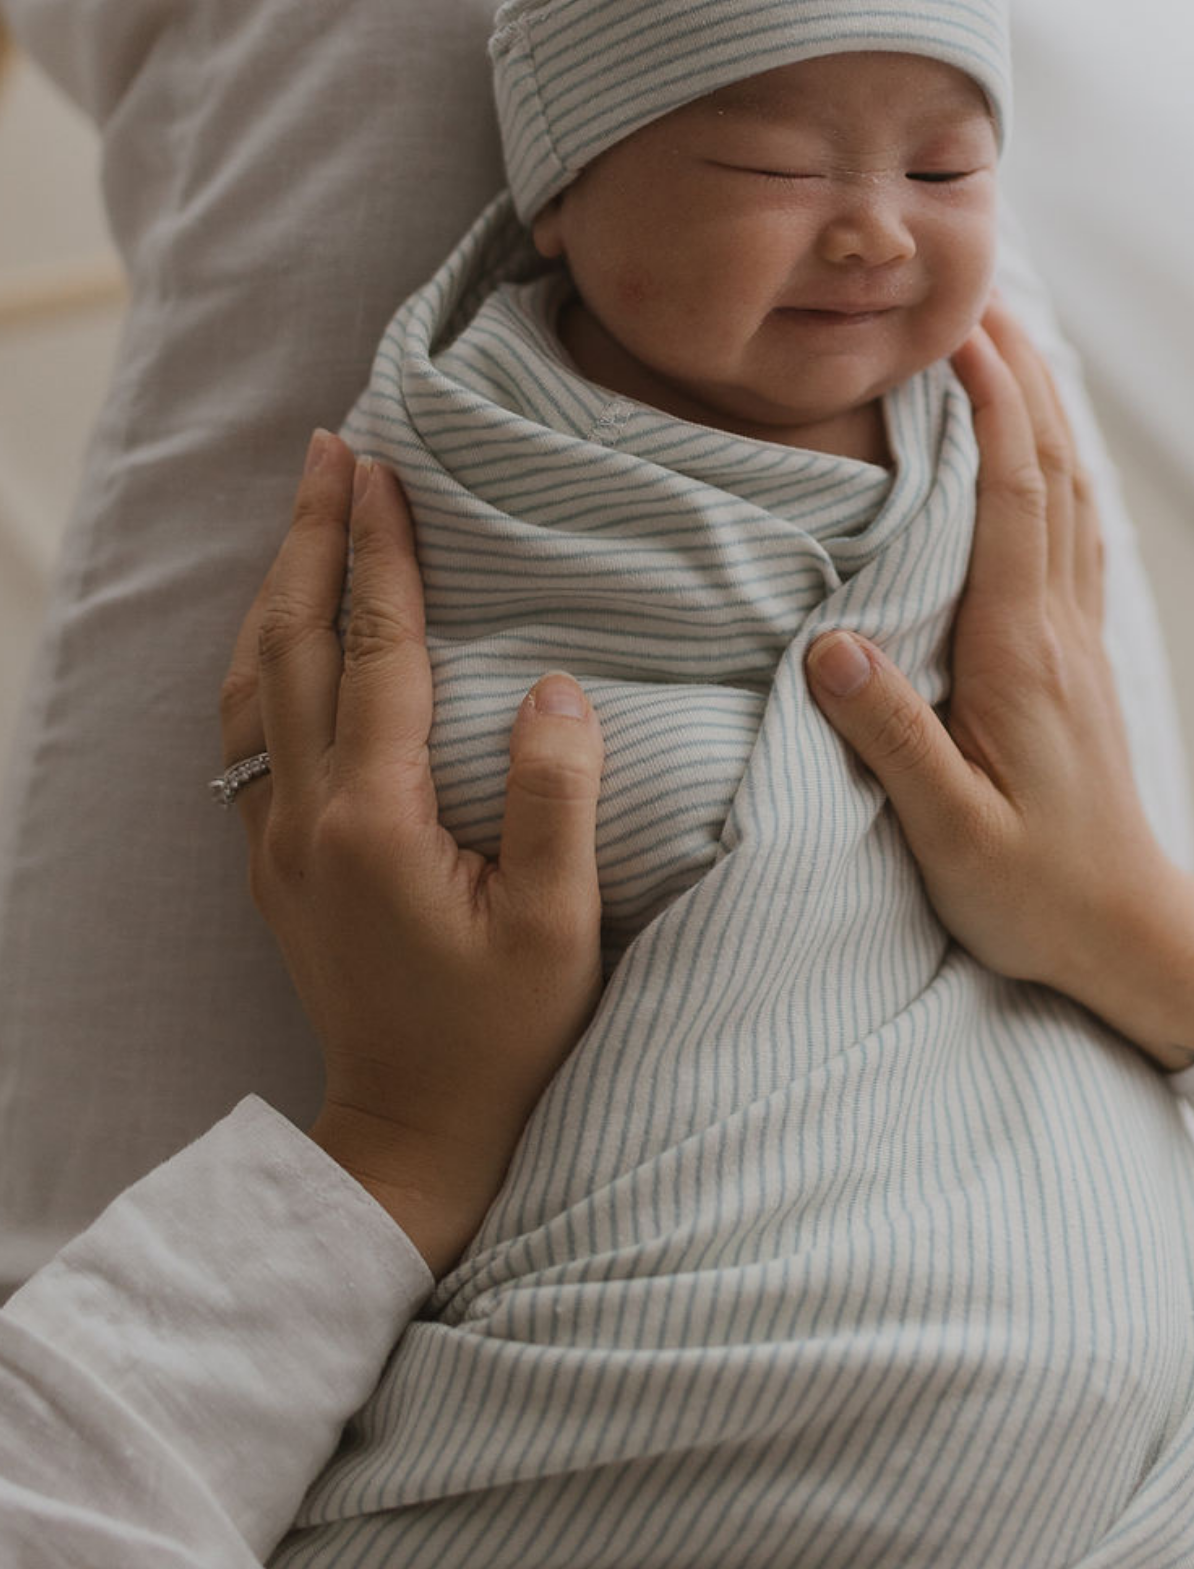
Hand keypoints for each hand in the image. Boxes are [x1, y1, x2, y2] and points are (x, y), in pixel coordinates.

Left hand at [219, 431, 604, 1271]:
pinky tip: (281, 629)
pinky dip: (261, 654)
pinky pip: (247, 730)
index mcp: (377, 818)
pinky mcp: (272, 860)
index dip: (382, 553)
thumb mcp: (559, 926)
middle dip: (313, 537)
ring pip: (254, 680)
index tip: (385, 470)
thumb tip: (556, 687)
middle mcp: (307, 815)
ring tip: (305, 513)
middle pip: (296, 642)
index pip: (378, 651)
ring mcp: (277, 837)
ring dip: (278, 587)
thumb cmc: (502, 1033)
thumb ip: (556, 798)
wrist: (413, 1131)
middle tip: (331, 449)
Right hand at [804, 301, 1193, 1069]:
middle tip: (976, 293)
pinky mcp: (1076, 656)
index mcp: (1022, 653)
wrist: (1129, 935)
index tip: (955, 328)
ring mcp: (1076, 637)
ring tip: (1006, 340)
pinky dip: (1058, 464)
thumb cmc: (1034, 892)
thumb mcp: (951, 833)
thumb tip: (827, 646)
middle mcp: (1058, 626)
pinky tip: (1040, 446)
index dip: (989, 406)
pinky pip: (1076, 531)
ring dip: (1044, 407)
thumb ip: (892, 739)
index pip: (1010, 498)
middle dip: (1018, 375)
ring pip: (1072, 491)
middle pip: (1051, 469)